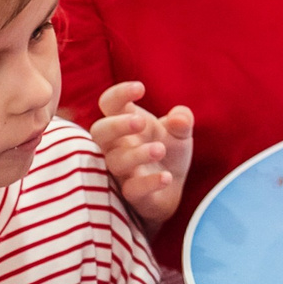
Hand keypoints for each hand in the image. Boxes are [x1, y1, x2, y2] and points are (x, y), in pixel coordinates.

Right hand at [90, 80, 195, 225]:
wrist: (173, 186)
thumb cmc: (168, 150)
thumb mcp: (180, 132)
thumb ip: (182, 121)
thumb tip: (180, 118)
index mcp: (124, 123)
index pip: (109, 103)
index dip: (118, 94)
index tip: (140, 88)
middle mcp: (116, 146)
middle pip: (99, 132)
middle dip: (117, 125)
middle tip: (140, 122)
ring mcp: (121, 171)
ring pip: (115, 162)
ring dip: (137, 154)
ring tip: (161, 150)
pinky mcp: (132, 195)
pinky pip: (132, 190)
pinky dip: (149, 183)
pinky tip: (167, 177)